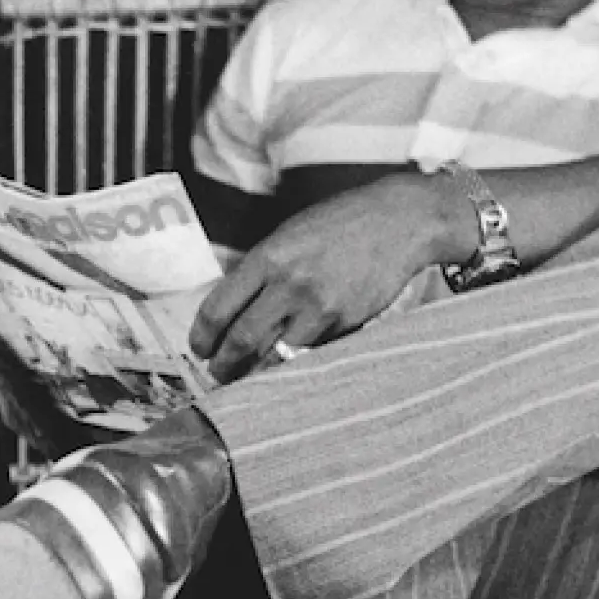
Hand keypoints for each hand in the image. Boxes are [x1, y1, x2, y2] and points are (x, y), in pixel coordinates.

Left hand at [188, 172, 469, 381]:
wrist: (398, 221)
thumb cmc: (338, 225)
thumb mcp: (288, 235)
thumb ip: (260, 271)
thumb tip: (230, 312)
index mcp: (267, 257)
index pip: (219, 309)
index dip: (202, 337)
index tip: (200, 349)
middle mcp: (290, 283)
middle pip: (242, 341)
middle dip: (223, 365)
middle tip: (218, 373)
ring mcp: (320, 307)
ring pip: (276, 357)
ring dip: (257, 374)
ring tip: (248, 378)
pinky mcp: (346, 323)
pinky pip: (312, 353)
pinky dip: (296, 363)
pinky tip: (289, 366)